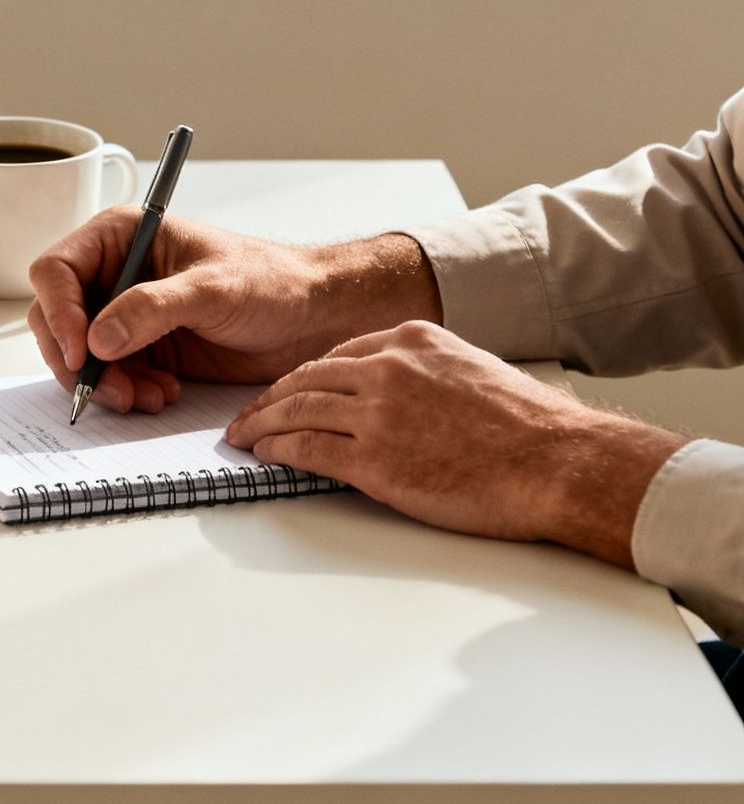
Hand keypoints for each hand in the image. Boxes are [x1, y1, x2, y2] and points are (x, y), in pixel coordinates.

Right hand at [27, 209, 440, 412]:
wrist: (311, 319)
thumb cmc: (271, 282)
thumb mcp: (212, 289)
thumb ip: (153, 308)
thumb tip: (99, 338)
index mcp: (121, 237)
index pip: (57, 270)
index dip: (59, 312)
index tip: (81, 351)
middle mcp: (114, 273)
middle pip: (57, 318)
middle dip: (77, 360)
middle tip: (107, 390)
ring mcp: (125, 313)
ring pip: (79, 354)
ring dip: (104, 383)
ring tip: (145, 397)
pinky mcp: (142, 348)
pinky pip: (110, 376)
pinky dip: (126, 393)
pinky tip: (161, 394)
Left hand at [226, 321, 688, 566]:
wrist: (560, 463)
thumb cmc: (531, 428)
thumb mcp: (473, 371)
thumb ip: (427, 373)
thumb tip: (398, 396)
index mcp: (413, 340)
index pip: (337, 353)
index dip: (303, 376)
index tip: (287, 390)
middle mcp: (388, 369)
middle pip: (306, 379)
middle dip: (269, 397)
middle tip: (248, 413)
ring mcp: (377, 414)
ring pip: (297, 411)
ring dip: (262, 424)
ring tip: (244, 436)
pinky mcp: (374, 460)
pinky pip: (306, 450)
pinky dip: (277, 451)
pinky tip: (266, 455)